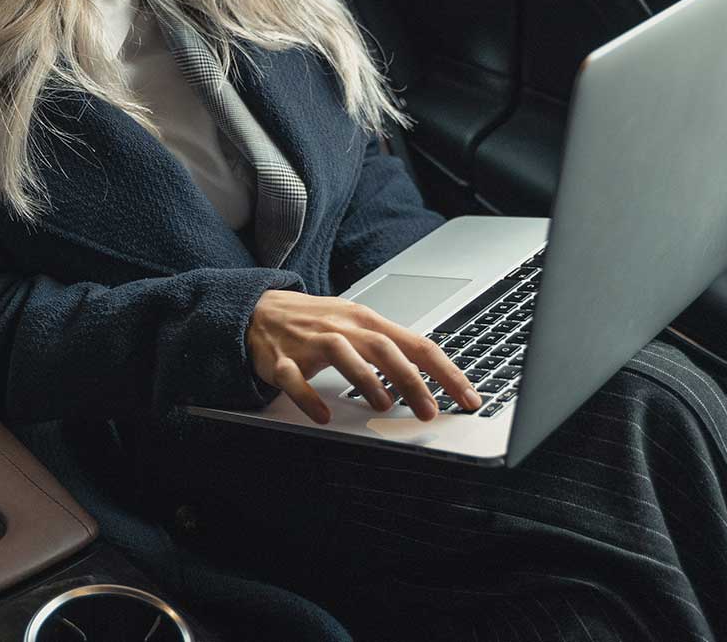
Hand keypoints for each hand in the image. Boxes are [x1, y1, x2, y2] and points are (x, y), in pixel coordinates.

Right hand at [245, 289, 482, 423]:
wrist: (259, 310)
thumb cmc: (315, 321)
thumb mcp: (356, 324)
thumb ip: (390, 346)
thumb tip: (430, 376)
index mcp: (365, 320)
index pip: (415, 343)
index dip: (445, 371)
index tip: (467, 397)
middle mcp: (341, 327)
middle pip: (382, 347)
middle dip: (410, 379)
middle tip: (430, 410)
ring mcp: (309, 342)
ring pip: (342, 353)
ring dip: (365, 379)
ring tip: (384, 405)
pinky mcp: (281, 359)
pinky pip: (295, 378)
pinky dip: (309, 398)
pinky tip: (323, 415)